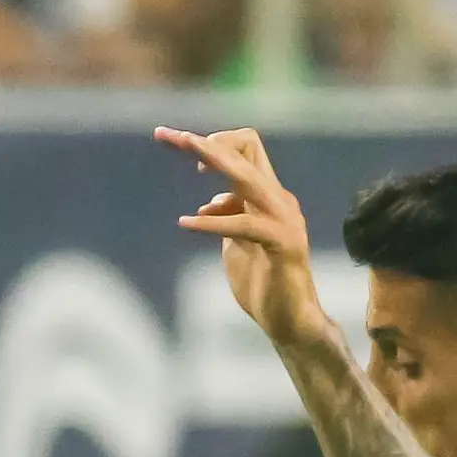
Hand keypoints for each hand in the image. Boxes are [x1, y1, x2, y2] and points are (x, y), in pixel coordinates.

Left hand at [157, 124, 330, 353]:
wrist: (290, 321)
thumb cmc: (264, 283)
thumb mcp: (237, 243)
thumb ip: (228, 217)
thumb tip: (212, 202)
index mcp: (269, 196)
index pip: (246, 148)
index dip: (215, 145)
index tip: (186, 155)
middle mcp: (279, 200)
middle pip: (244, 150)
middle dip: (202, 142)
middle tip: (166, 135)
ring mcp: (283, 219)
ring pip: (247, 176)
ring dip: (212, 160)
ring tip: (183, 152)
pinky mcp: (281, 243)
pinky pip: (242, 224)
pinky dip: (211, 222)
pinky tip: (186, 223)